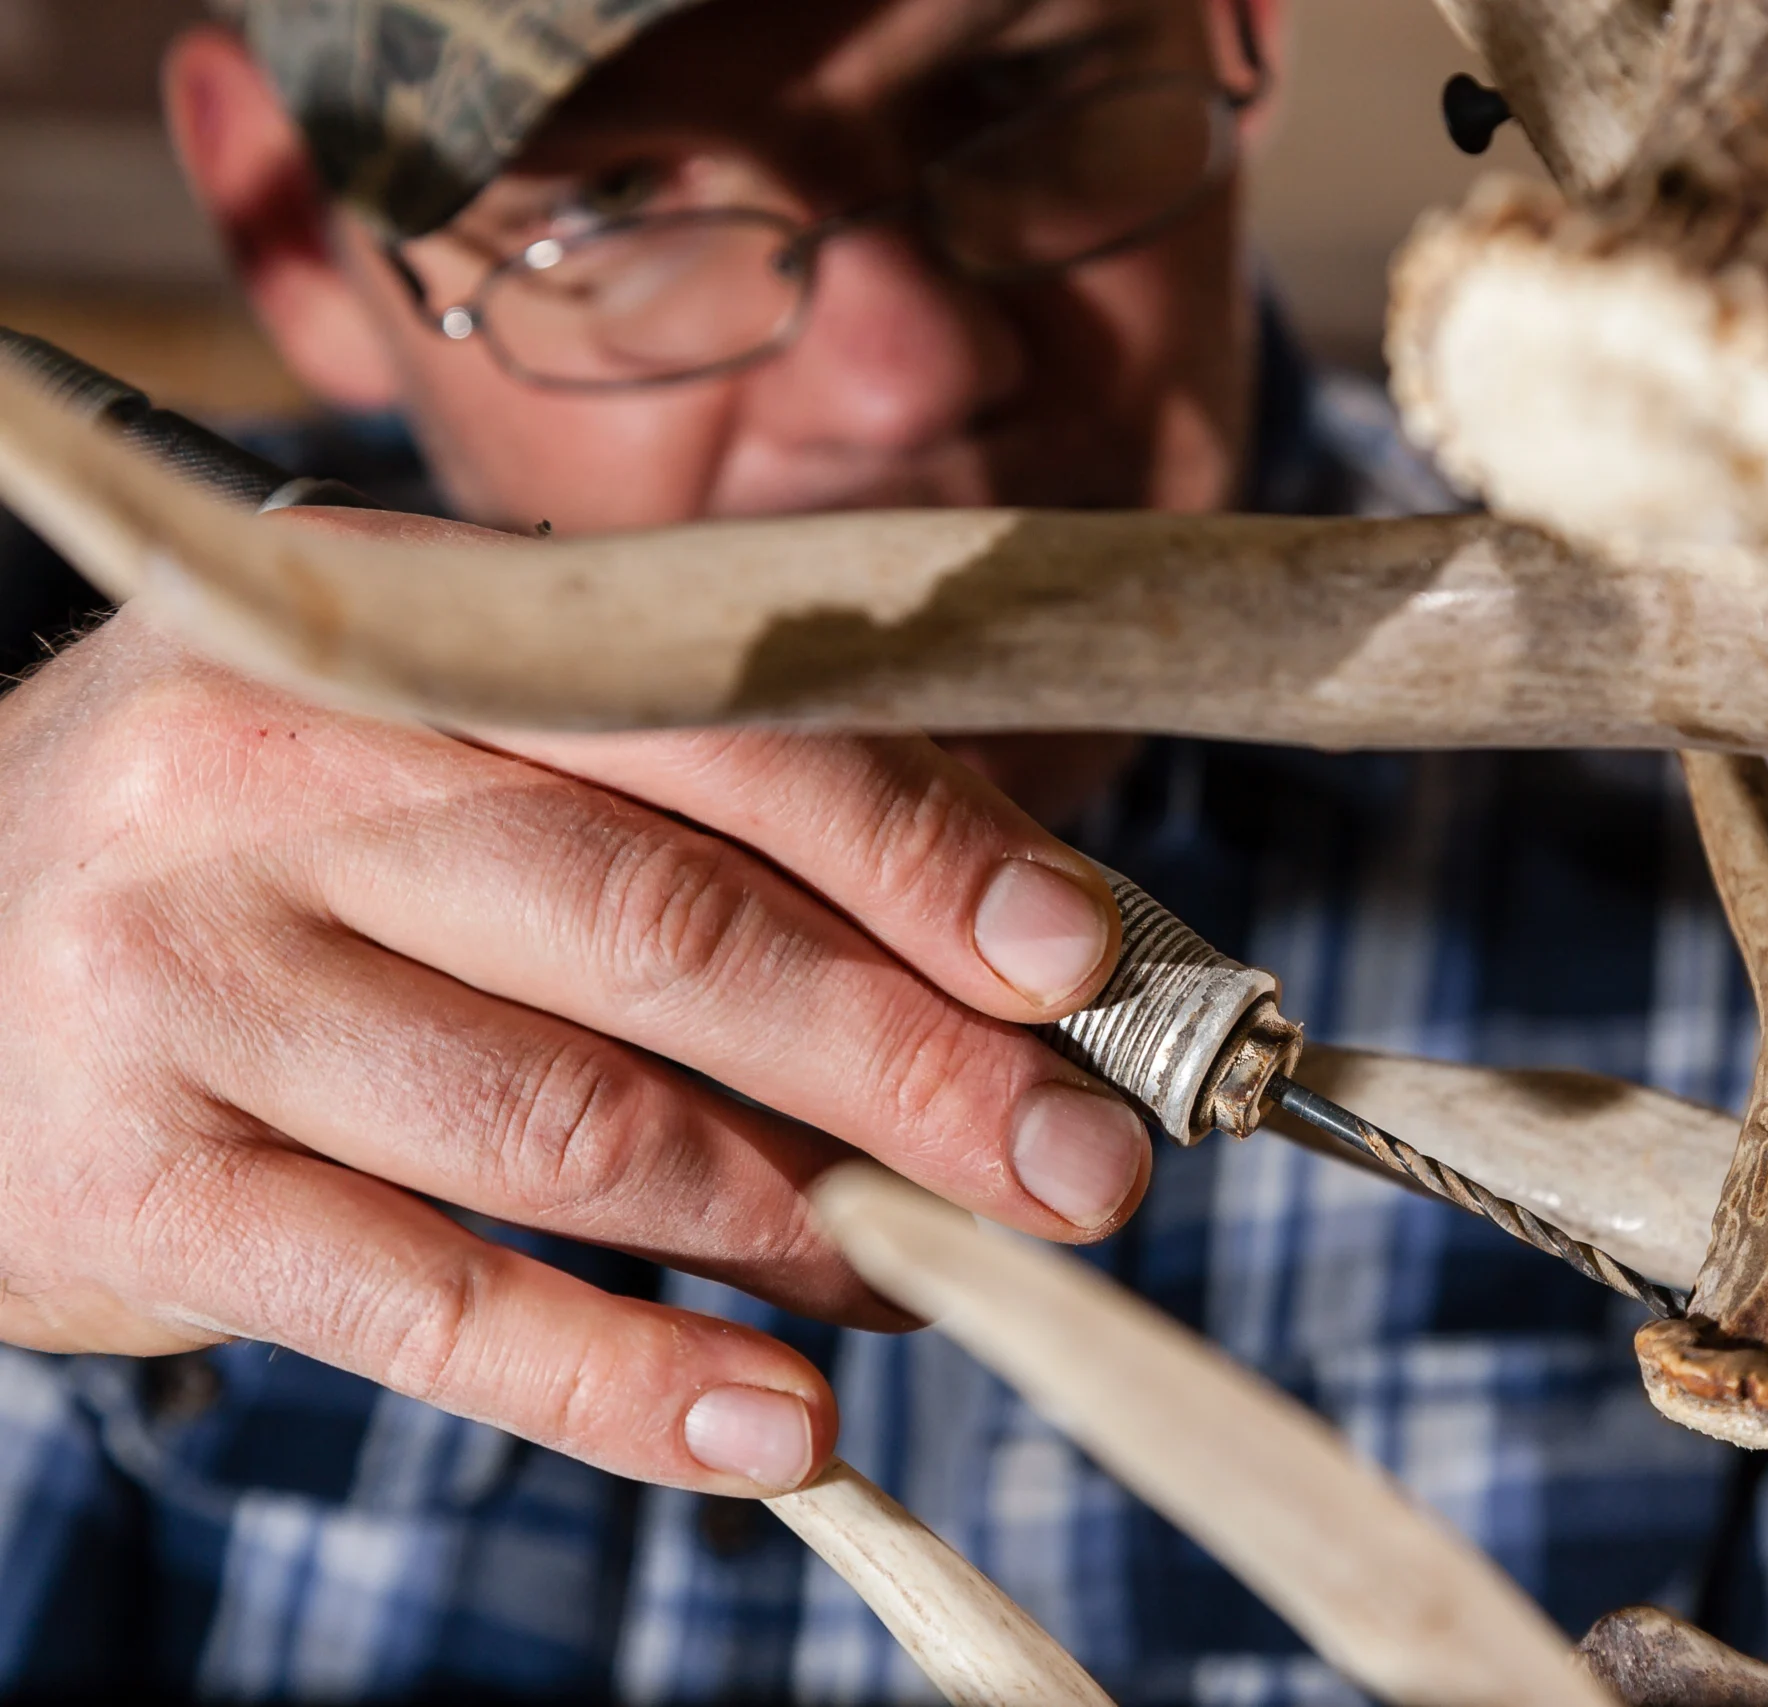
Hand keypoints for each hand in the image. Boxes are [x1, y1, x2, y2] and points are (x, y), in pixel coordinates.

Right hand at [0, 510, 1143, 1497]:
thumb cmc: (282, 858)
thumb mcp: (467, 772)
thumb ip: (715, 828)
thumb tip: (1015, 952)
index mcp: (397, 630)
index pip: (715, 737)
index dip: (921, 855)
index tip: (1082, 961)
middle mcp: (269, 775)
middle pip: (664, 929)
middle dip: (909, 1065)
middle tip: (1083, 1168)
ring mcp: (180, 981)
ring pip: (570, 1125)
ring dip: (799, 1228)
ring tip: (941, 1282)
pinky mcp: (130, 1186)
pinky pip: (429, 1305)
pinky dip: (626, 1379)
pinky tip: (781, 1426)